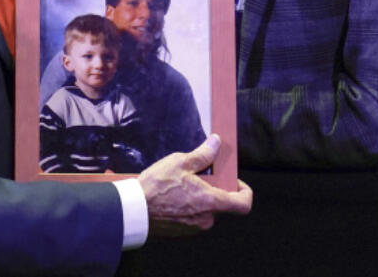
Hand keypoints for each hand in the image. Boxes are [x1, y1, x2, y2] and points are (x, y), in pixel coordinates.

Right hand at [137, 134, 252, 236]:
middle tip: (199, 176)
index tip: (237, 182)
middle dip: (214, 190)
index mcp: (211, 203)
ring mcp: (194, 229)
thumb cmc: (156, 187)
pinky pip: (193, 218)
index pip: (243, 205)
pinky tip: (172, 198)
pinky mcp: (181, 234)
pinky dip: (188, 207)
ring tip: (180, 186)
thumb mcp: (180, 163)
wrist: (132, 211)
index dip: (245, 192)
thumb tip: (216, 143)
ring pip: (206, 211)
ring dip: (200, 199)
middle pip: (222, 205)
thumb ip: (203, 154)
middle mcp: (206, 220)